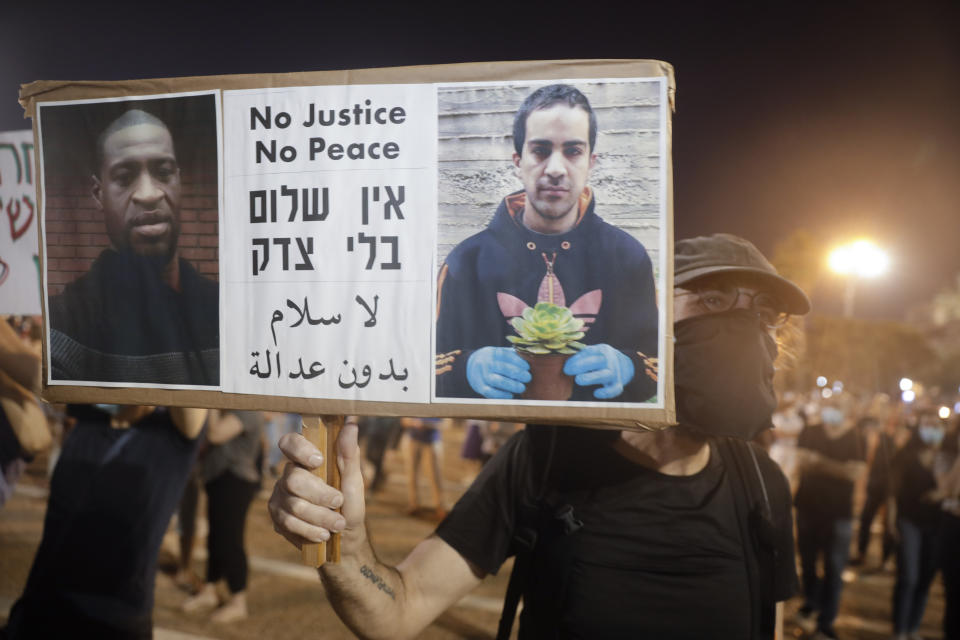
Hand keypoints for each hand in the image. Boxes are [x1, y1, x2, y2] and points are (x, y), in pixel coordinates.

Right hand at [268, 424, 363, 550]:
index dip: (299, 449)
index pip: (289, 443)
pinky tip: (323, 534)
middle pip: (293, 479)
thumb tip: (352, 423)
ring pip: (293, 505)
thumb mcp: (354, 480)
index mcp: (305, 460)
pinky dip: (310, 530)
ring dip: (320, 517)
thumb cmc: (349, 504)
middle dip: (319, 494)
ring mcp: (280, 497)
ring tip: (338, 524)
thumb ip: (349, 454)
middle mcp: (288, 476)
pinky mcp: (277, 519)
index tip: (318, 460)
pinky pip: (288, 523)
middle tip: (339, 502)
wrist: (344, 539)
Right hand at [466, 347, 530, 398]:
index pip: (506, 356)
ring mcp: (482, 375)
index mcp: (493, 353)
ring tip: (522, 387)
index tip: (528, 367)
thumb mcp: (502, 354)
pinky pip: (490, 392)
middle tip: (528, 378)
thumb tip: (533, 360)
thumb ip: (515, 356)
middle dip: (517, 373)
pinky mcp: (480, 387)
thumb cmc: (495, 361)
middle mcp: (486, 363)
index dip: (518, 362)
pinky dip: (501, 395)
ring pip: (496, 380)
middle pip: (502, 368)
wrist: (473, 367)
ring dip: (511, 385)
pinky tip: (510, 395)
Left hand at [563, 344, 634, 398]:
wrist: (621, 364)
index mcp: (601, 351)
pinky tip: (596, 393)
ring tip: (578, 380)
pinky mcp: (617, 384)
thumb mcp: (591, 352)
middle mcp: (608, 361)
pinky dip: (606, 392)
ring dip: (592, 377)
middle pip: (597, 361)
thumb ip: (579, 355)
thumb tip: (560, 361)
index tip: (565, 366)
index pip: (588, 352)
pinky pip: (615, 389)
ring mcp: (614, 373)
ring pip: (605, 375)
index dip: (576, 359)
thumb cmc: (598, 358)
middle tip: (567, 370)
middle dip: (581, 365)